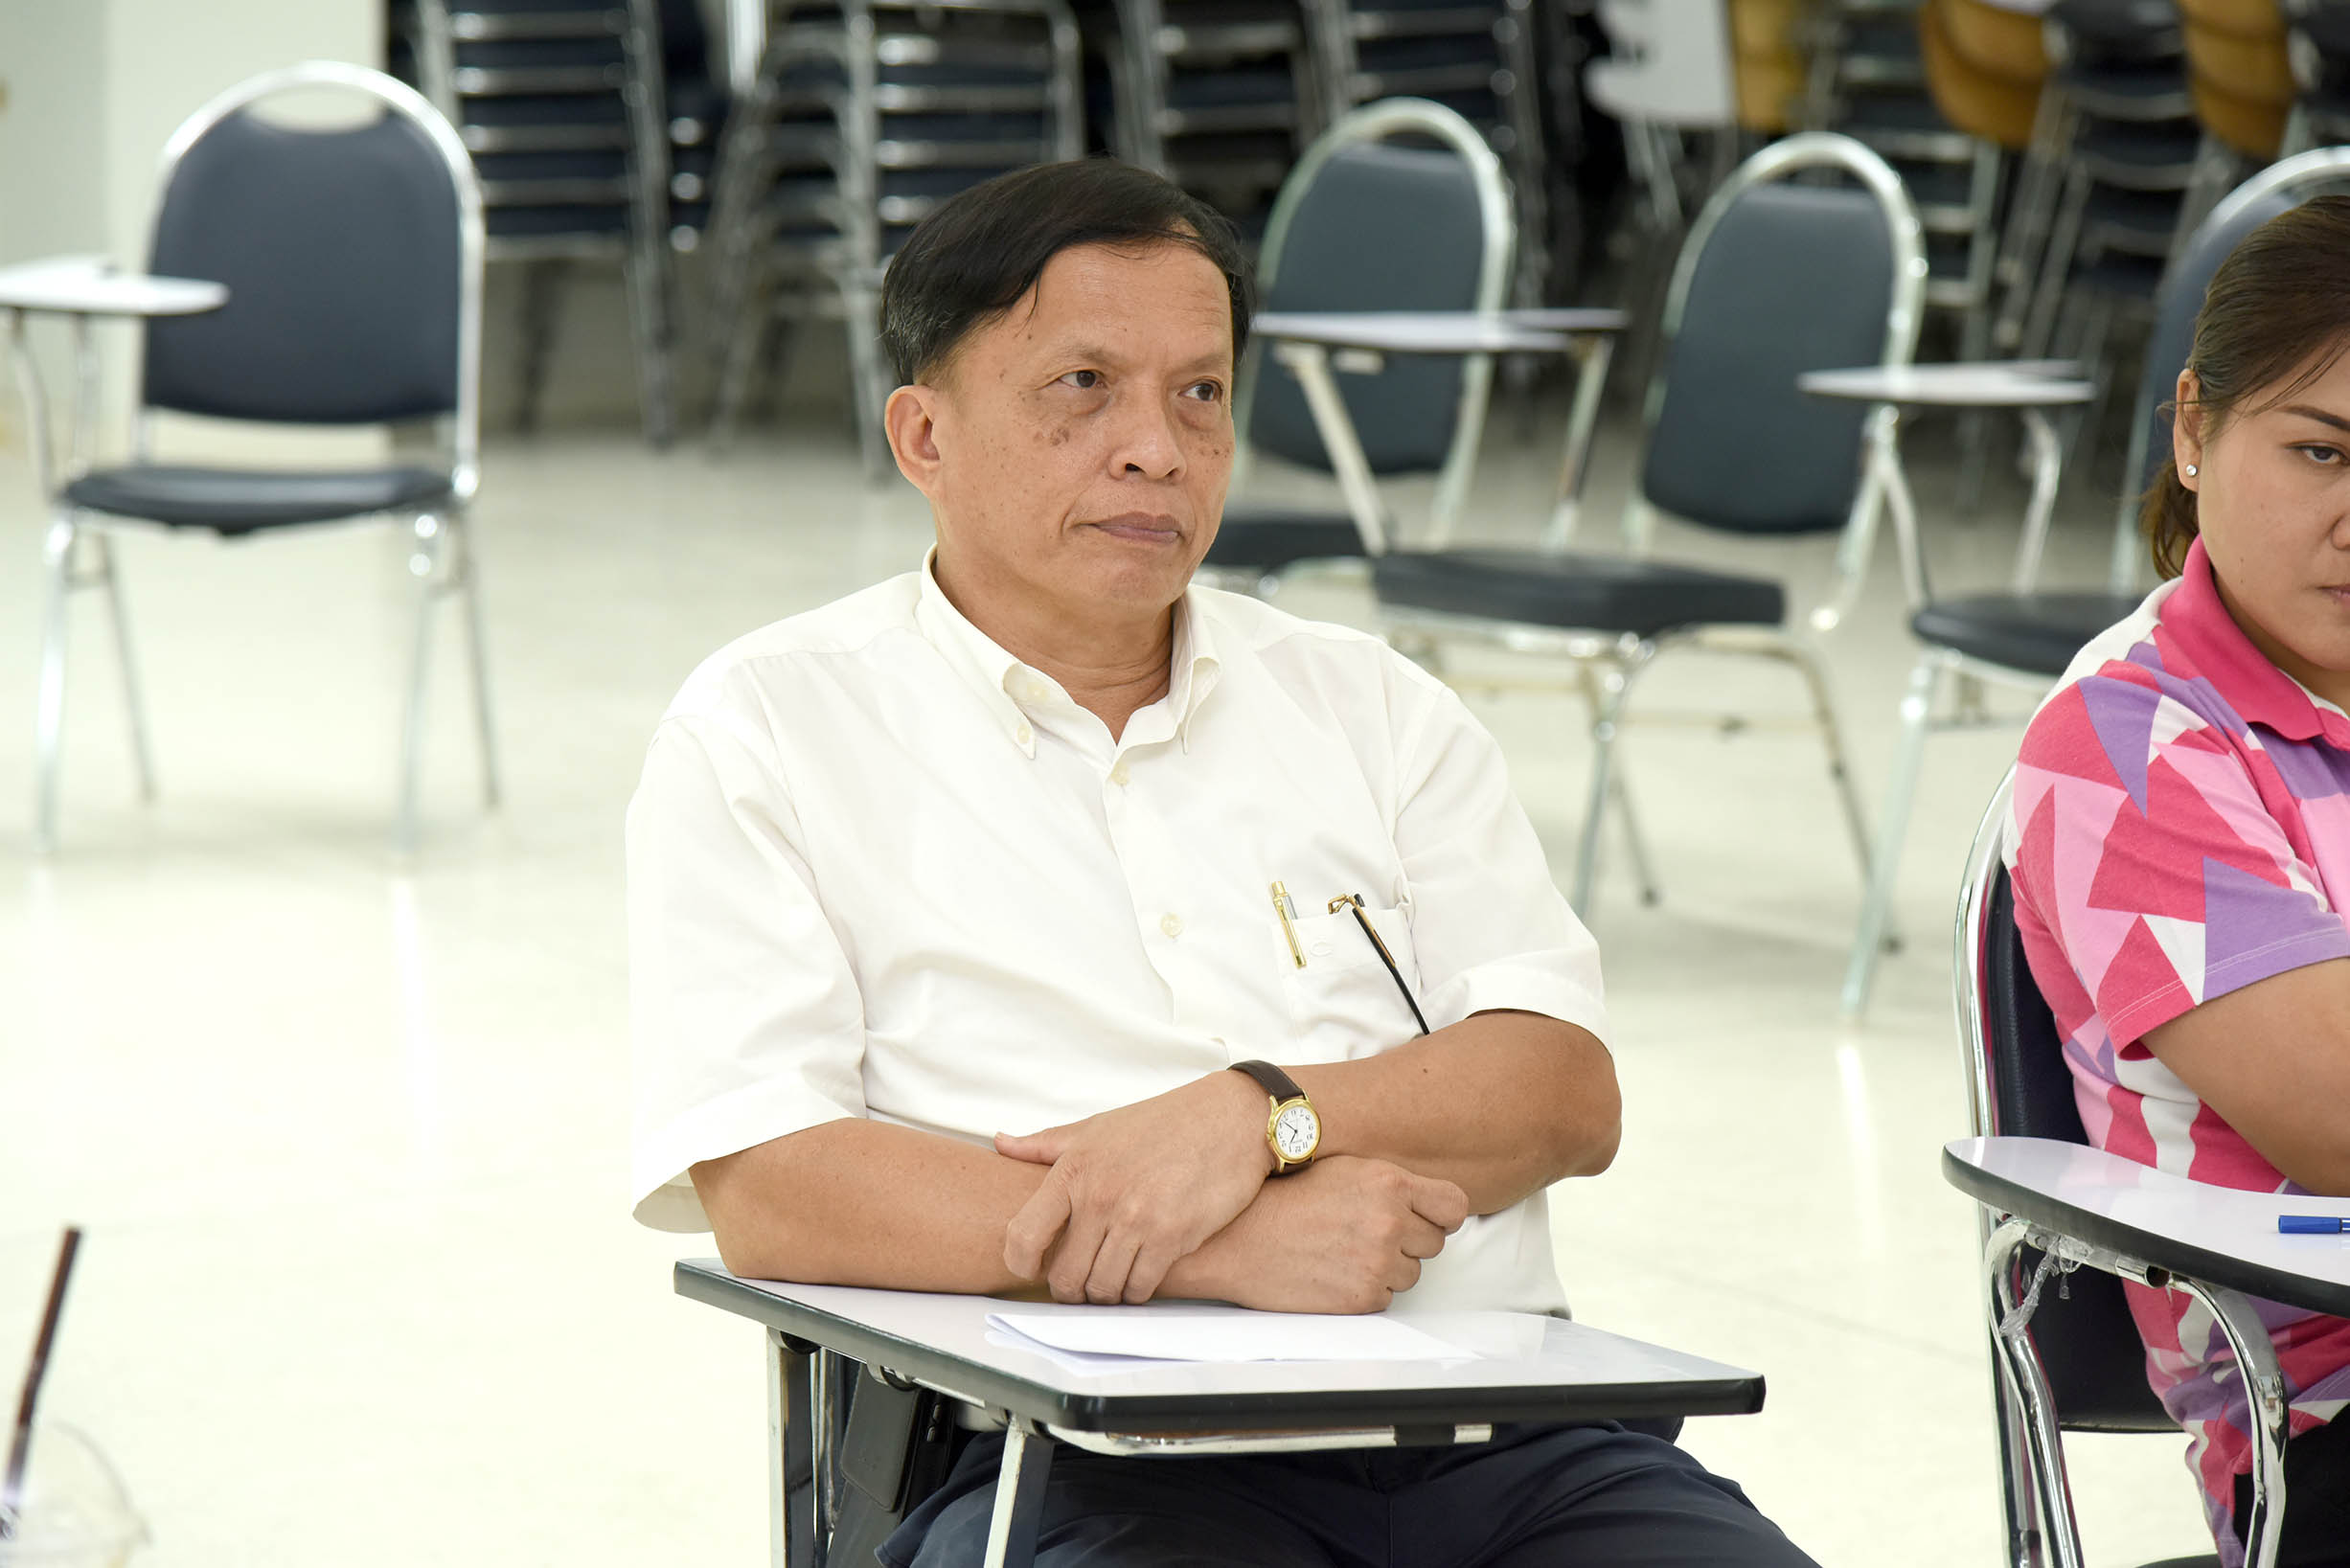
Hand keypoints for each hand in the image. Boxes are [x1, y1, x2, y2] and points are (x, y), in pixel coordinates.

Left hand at [997, 1069, 1274, 1303]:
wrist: (1229, 1118)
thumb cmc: (1163, 1122)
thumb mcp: (1098, 1126)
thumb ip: (1045, 1143)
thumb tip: (1000, 1142)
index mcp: (1073, 1170)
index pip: (1023, 1236)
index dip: (1020, 1265)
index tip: (1031, 1270)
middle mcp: (1099, 1196)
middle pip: (1064, 1275)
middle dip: (1069, 1290)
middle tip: (1079, 1286)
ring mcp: (1136, 1218)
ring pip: (1102, 1288)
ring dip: (1104, 1295)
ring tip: (1110, 1285)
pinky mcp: (1172, 1235)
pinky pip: (1140, 1286)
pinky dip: (1136, 1291)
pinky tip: (1139, 1279)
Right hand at [1163, 1155, 1468, 1313]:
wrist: (1236, 1239)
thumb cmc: (1281, 1198)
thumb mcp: (1341, 1167)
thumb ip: (1387, 1180)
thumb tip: (1423, 1196)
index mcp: (1389, 1182)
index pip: (1454, 1205)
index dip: (1440, 1214)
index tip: (1427, 1217)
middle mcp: (1390, 1222)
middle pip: (1433, 1242)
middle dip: (1408, 1240)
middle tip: (1365, 1232)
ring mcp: (1378, 1262)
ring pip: (1411, 1273)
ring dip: (1387, 1267)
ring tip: (1343, 1251)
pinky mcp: (1362, 1298)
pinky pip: (1385, 1298)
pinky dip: (1366, 1289)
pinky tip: (1334, 1271)